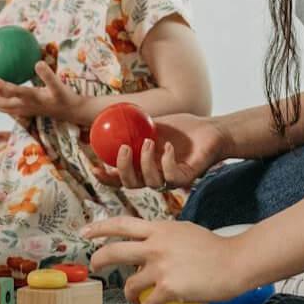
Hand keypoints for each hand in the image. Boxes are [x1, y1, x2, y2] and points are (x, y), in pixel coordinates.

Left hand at [0, 61, 80, 124]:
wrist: (69, 111)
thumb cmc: (64, 97)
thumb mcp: (58, 86)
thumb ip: (48, 75)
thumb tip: (38, 63)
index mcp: (32, 98)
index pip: (17, 92)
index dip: (5, 87)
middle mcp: (24, 106)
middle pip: (3, 103)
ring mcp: (23, 110)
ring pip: (3, 107)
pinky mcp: (23, 110)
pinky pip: (6, 108)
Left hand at [84, 216, 250, 303]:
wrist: (235, 262)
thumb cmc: (216, 249)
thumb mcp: (186, 232)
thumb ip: (165, 237)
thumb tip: (151, 243)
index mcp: (160, 229)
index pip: (123, 224)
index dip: (100, 227)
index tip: (84, 232)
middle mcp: (156, 245)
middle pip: (114, 251)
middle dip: (98, 260)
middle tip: (94, 265)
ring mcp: (160, 266)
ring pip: (129, 284)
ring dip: (127, 295)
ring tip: (133, 300)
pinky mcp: (168, 287)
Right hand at [91, 113, 229, 190]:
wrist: (209, 129)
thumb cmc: (181, 127)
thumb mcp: (151, 124)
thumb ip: (131, 126)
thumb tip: (107, 118)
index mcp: (142, 166)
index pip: (120, 178)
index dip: (106, 177)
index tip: (95, 166)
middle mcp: (154, 176)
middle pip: (131, 184)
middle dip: (123, 170)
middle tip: (124, 150)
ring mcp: (169, 179)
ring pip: (150, 182)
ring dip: (145, 162)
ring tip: (149, 141)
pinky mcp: (185, 178)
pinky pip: (170, 177)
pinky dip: (166, 161)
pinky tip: (168, 146)